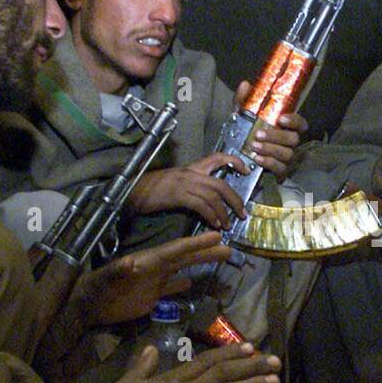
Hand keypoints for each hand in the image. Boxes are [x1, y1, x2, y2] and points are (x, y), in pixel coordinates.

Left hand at [76, 231, 231, 325]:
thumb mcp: (105, 279)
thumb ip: (118, 270)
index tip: (216, 236)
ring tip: (221, 259)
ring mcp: (154, 281)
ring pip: (182, 270)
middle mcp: (155, 268)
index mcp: (148, 261)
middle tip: (229, 248)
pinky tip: (193, 283)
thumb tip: (131, 262)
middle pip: (185, 257)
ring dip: (201, 264)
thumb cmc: (95, 291)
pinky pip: (171, 288)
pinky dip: (183, 284)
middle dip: (206, 252)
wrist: (88, 307)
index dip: (196, 243)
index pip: (176, 250)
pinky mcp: (151, 296)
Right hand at [129, 155, 248, 228]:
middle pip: (221, 184)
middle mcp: (191, 173)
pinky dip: (211, 216)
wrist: (134, 191)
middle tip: (242, 213)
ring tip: (228, 224)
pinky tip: (214, 224)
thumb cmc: (154, 188)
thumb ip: (193, 186)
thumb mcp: (177, 182)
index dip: (234, 161)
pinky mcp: (179, 195)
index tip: (246, 170)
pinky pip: (201, 206)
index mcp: (192, 168)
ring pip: (213, 197)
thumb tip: (210, 200)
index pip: (218, 157)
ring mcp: (185, 183)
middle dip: (235, 200)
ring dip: (224, 213)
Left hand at [235, 80, 308, 177]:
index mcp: (286, 128)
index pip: (300, 123)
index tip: (280, 119)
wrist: (240, 155)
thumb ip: (245, 100)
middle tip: (258, 134)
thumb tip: (245, 85)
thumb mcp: (244, 114)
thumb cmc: (248, 131)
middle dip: (276, 136)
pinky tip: (257, 159)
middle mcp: (290, 142)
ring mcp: (287, 157)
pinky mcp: (280, 171)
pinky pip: (280, 169)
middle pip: (294, 139)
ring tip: (254, 146)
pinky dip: (269, 163)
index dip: (294, 121)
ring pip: (287, 154)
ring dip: (270, 149)